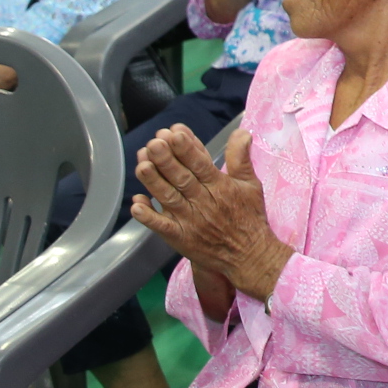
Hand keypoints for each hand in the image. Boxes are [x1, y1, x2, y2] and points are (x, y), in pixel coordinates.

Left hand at [131, 125, 291, 299]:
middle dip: (166, 160)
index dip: (188, 149)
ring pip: (169, 198)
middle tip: (154, 142)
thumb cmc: (250, 217)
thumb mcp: (251, 185)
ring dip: (154, 182)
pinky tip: (136, 203)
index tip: (175, 132)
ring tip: (141, 164)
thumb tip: (241, 131)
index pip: (201, 164)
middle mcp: (204, 202)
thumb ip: (241, 158)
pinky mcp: (179, 238)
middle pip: (182, 178)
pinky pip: (161, 226)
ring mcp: (189, 221)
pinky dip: (149, 216)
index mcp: (221, 187)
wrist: (248, 256)